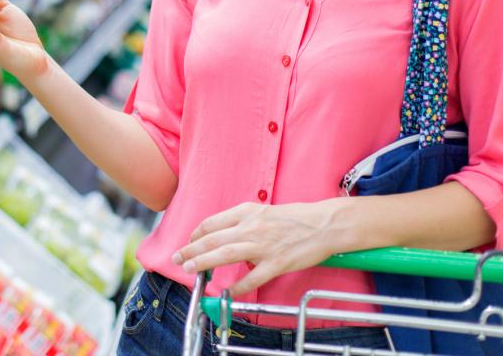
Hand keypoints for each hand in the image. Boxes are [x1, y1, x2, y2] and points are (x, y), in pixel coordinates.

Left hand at [172, 200, 347, 295]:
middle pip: (213, 238)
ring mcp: (264, 245)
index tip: (189, 242)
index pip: (213, 222)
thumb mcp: (264, 211)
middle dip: (191, 249)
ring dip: (204, 262)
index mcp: (247, 212)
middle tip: (178, 257)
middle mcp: (252, 227)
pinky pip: (253, 277)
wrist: (324, 224)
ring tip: (190, 269)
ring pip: (226, 254)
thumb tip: (229, 238)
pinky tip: (228, 292)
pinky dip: (238, 286)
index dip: (196, 234)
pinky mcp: (277, 262)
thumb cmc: (295, 217)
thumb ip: (245, 222)